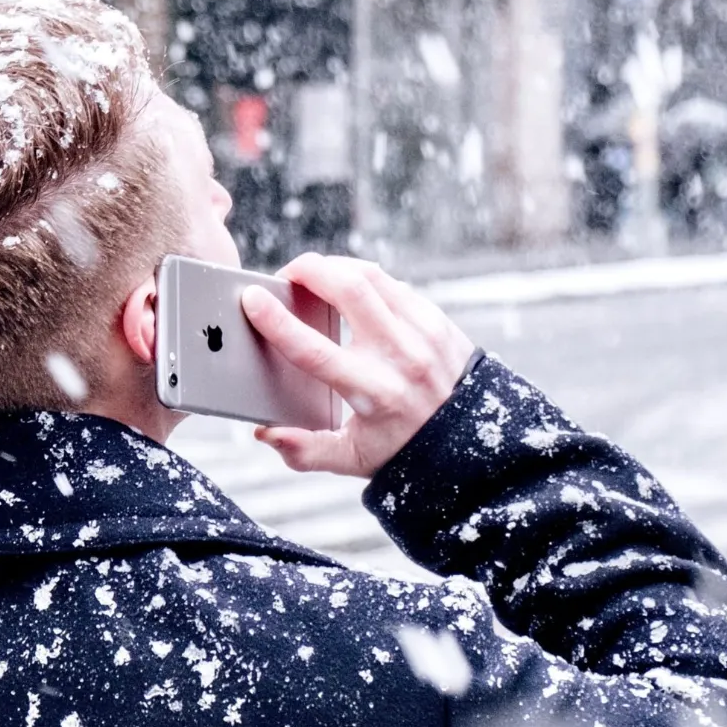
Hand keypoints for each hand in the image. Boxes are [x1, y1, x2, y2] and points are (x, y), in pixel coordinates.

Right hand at [240, 254, 476, 478]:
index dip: (276, 321)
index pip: (313, 349)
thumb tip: (266, 433)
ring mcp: (421, 332)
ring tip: (312, 275)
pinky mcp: (435, 319)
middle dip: (308, 269)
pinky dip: (363, 279)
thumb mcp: (353, 460)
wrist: (474, 439)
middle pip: (347, 289)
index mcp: (372, 392)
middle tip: (285, 275)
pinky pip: (392, 284)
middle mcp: (398, 356)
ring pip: (370, 276)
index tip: (252, 299)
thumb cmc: (406, 449)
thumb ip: (306, 451)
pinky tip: (347, 287)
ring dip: (334, 267)